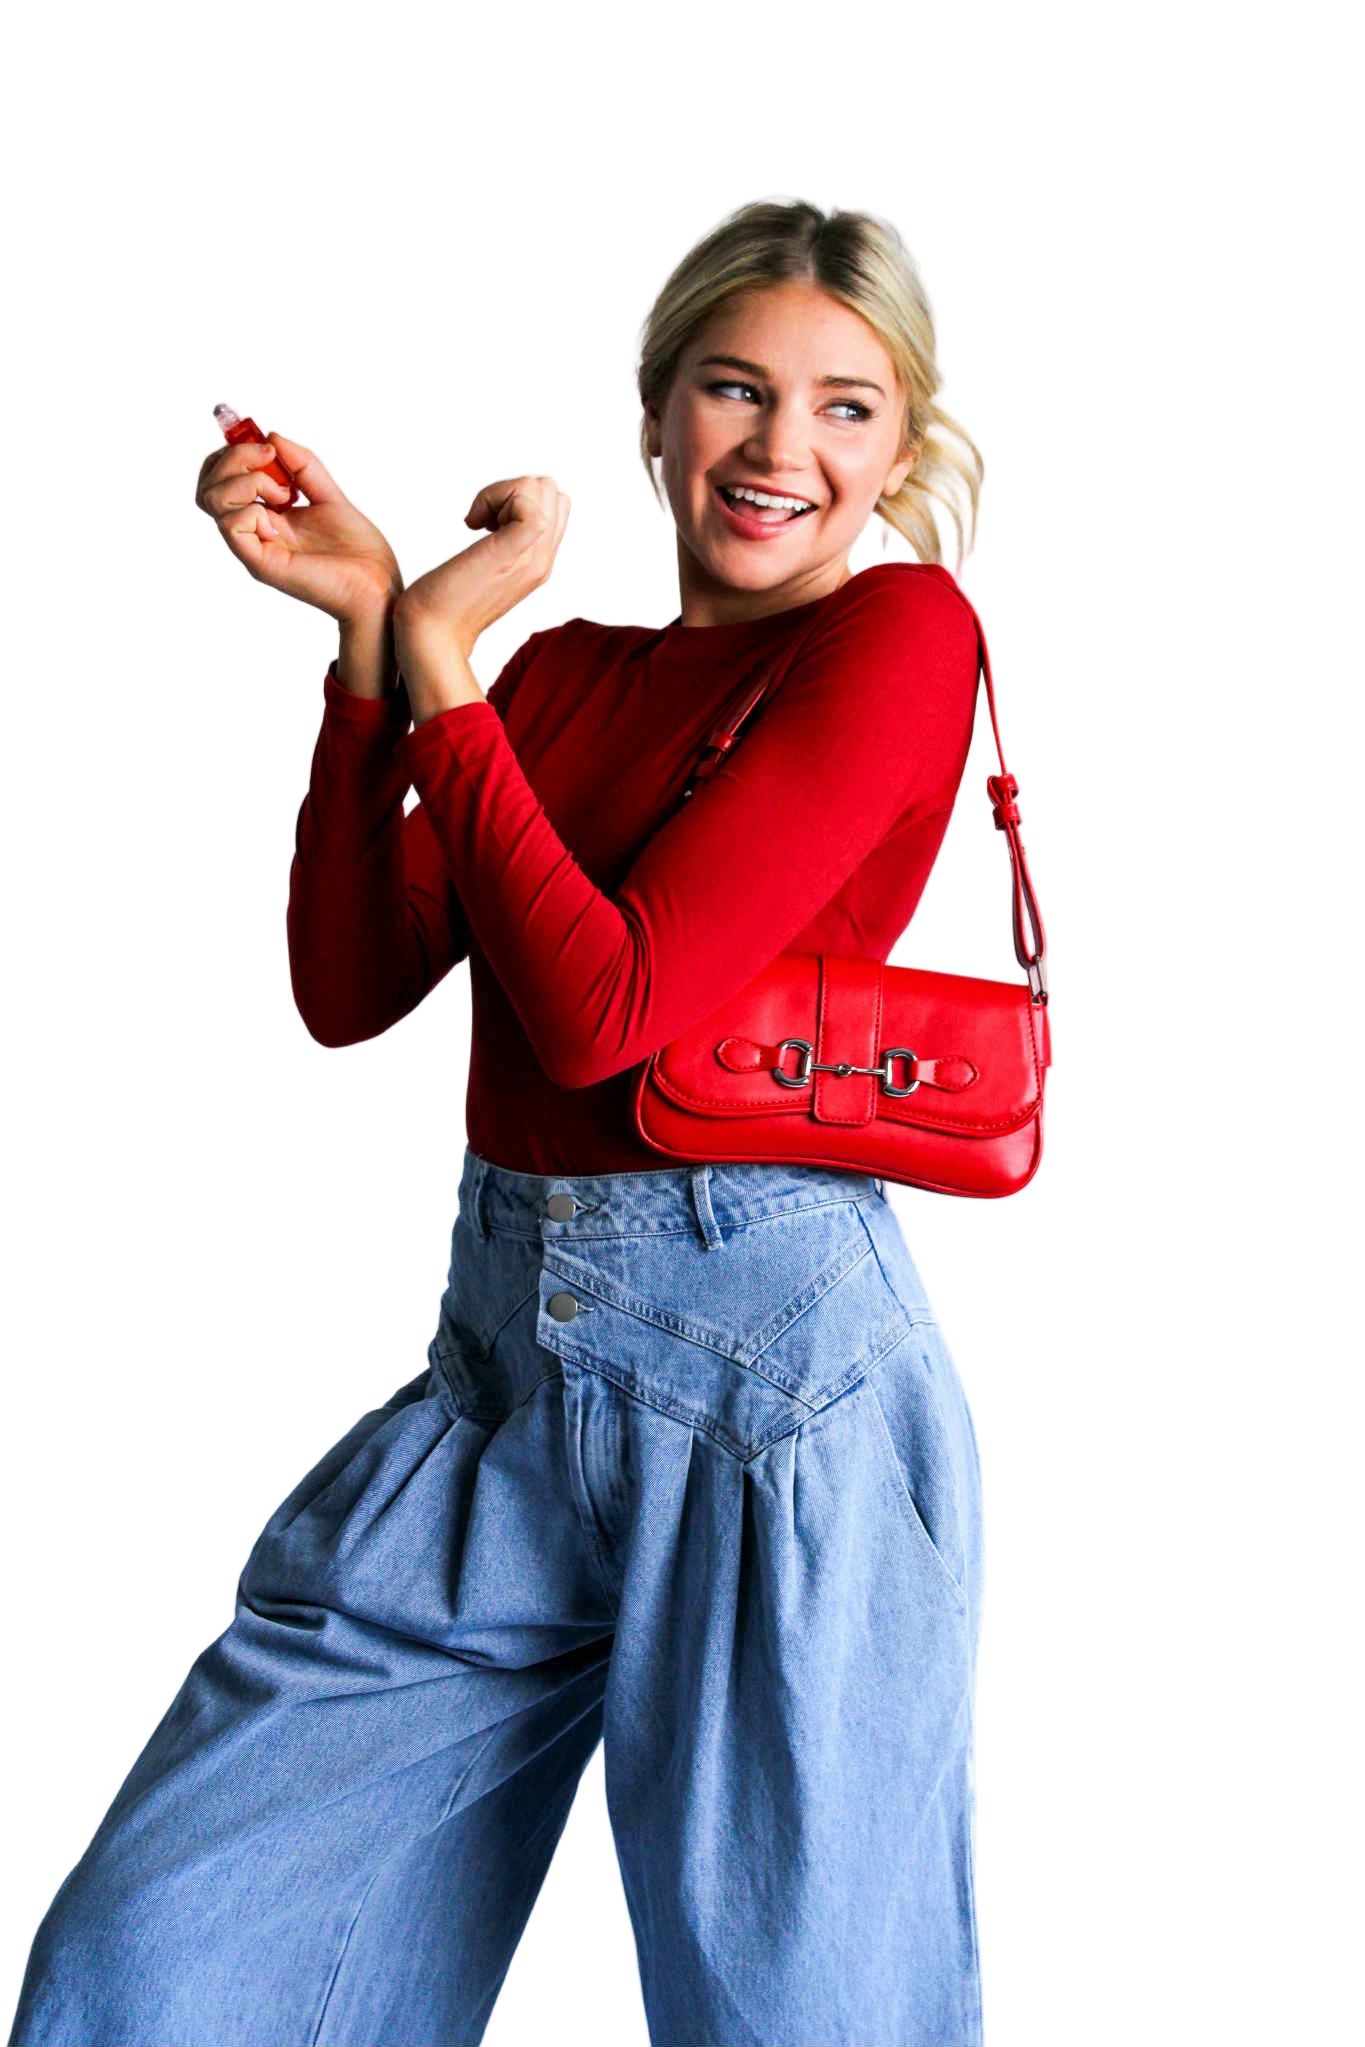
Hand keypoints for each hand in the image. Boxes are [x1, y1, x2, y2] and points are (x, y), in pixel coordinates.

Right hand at [195, 432, 402, 624]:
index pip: (220, 478)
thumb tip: (271, 435)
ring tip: (286, 494)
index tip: (267, 444)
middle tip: (271, 457)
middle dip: (233, 458)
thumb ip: (301, 464)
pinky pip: (233, 524)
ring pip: (212, 500)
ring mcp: (254, 547)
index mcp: (265, 514)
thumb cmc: (358, 550)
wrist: (377, 583)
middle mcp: (253, 531)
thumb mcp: (329, 493)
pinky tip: (283, 517)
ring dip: (247, 480)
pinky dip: (255, 507)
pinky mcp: (261, 563)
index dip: (232, 452)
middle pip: (207, 486)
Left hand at [394, 474, 569, 656]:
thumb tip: (492, 516)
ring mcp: (533, 557)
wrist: (433, 636)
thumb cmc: (444, 604)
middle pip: (550, 489)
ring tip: (478, 523)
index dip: (519, 498)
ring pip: (540, 487)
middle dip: (511, 490)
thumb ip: (501, 545)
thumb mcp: (485, 567)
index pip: (555, 503)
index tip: (487, 523)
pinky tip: (472, 525)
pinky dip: (493, 498)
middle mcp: (544, 559)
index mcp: (540, 562)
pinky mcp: (513, 551)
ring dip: (501, 493)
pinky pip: (526, 501)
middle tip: (482, 521)